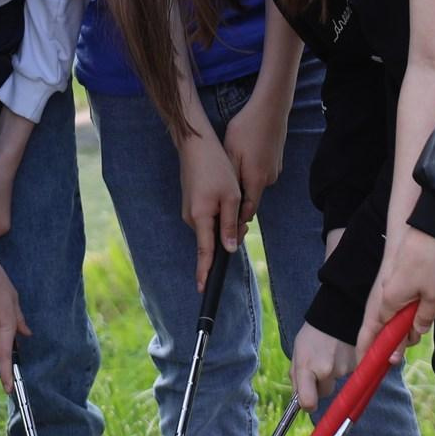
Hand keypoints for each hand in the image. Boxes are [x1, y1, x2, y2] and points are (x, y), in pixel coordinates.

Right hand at [177, 126, 242, 291]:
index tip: (203, 288)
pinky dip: (219, 216)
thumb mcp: (230, 197)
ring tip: (235, 202)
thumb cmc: (216, 168)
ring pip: (211, 228)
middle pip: (211, 240)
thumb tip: (228, 249)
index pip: (204, 252)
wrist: (196, 146)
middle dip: (228, 237)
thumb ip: (230, 225)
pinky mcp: (191, 205)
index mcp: (201, 218)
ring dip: (225, 224)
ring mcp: (189, 212)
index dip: (205, 271)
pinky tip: (226, 199)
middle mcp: (191, 218)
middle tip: (245, 223)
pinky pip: (206, 219)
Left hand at [223, 85, 289, 224]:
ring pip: (255, 185)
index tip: (224, 226)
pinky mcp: (276, 161)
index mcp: (256, 180)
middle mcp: (268, 179)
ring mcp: (275, 170)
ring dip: (244, 185)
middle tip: (220, 200)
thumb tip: (226, 202)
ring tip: (229, 177)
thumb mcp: (231, 153)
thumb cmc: (246, 129)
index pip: (246, 212)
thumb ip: (230, 180)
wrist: (270, 109)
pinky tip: (243, 161)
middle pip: (251, 199)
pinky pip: (261, 174)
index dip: (236, 221)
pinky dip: (252, 173)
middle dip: (237, 203)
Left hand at [289, 322, 357, 411]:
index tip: (307, 403)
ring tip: (329, 354)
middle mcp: (326, 371)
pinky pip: (347, 375)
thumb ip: (296, 377)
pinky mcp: (355, 365)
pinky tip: (339, 353)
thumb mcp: (298, 354)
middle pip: (323, 393)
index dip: (307, 405)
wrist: (337, 315)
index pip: (308, 402)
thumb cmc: (313, 336)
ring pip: (335, 383)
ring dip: (331, 374)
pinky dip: (343, 367)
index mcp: (307, 368)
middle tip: (318, 367)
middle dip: (320, 386)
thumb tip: (299, 401)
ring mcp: (342, 369)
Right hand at [365, 226, 434, 350]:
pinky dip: (422, 297)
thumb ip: (423, 320)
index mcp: (386, 306)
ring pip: (400, 314)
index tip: (381, 369)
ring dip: (419, 313)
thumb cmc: (427, 261)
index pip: (371, 339)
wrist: (424, 227)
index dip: (373, 357)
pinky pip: (406, 299)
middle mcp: (381, 299)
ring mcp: (387, 290)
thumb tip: (415, 334)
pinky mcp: (395, 281)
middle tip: (421, 330)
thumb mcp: (433, 296)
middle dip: (406, 334)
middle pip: (387, 330)